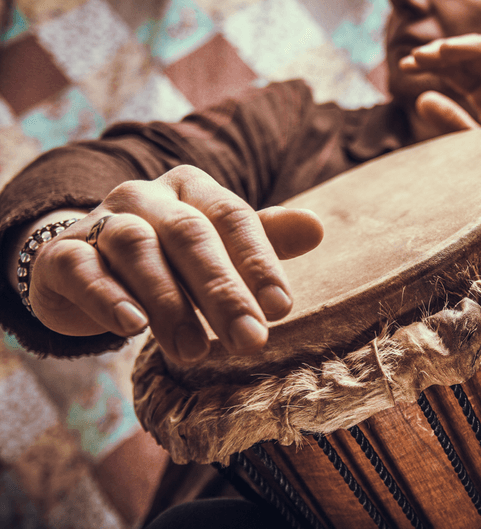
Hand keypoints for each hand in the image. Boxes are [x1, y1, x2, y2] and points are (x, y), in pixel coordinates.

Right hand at [22, 165, 322, 363]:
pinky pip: (82, 269)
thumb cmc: (170, 260)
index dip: (259, 262)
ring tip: (194, 351)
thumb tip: (316, 227)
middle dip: (223, 290)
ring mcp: (101, 220)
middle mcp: (147, 196)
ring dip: (169, 302)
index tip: (281, 309)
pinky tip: (132, 327)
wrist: (86, 265)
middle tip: (250, 341)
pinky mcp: (62, 254)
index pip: (233, 217)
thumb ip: (264, 240)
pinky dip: (107, 297)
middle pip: (190, 234)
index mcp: (193, 189)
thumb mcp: (219, 248)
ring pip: (136, 247)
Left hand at [400, 33, 480, 132]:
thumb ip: (452, 122)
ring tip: (444, 53)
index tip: (404, 66)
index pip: (453, 67)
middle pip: (472, 51)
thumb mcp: (480, 142)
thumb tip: (419, 99)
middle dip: (445, 50)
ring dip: (471, 47)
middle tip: (419, 56)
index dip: (430, 62)